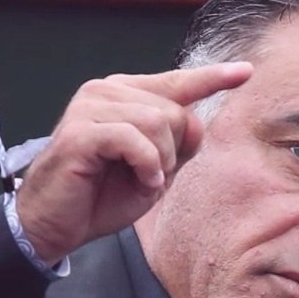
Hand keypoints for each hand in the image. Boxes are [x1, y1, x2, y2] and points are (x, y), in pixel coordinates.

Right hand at [14, 62, 252, 261]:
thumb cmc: (99, 197)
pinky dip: (145, 165)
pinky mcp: (81, 130)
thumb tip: (198, 120)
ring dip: (159, 163)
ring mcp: (90, 106)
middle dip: (173, 152)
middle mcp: (106, 91)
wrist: (53, 225)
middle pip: (175, 110)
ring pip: (158, 123)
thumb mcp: (154, 170)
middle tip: (146, 176)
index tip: (246, 72)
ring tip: (138, 180)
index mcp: (124, 96)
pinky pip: (135, 140)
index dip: (212, 78)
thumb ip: (179, 143)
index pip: (176, 82)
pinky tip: (139, 182)